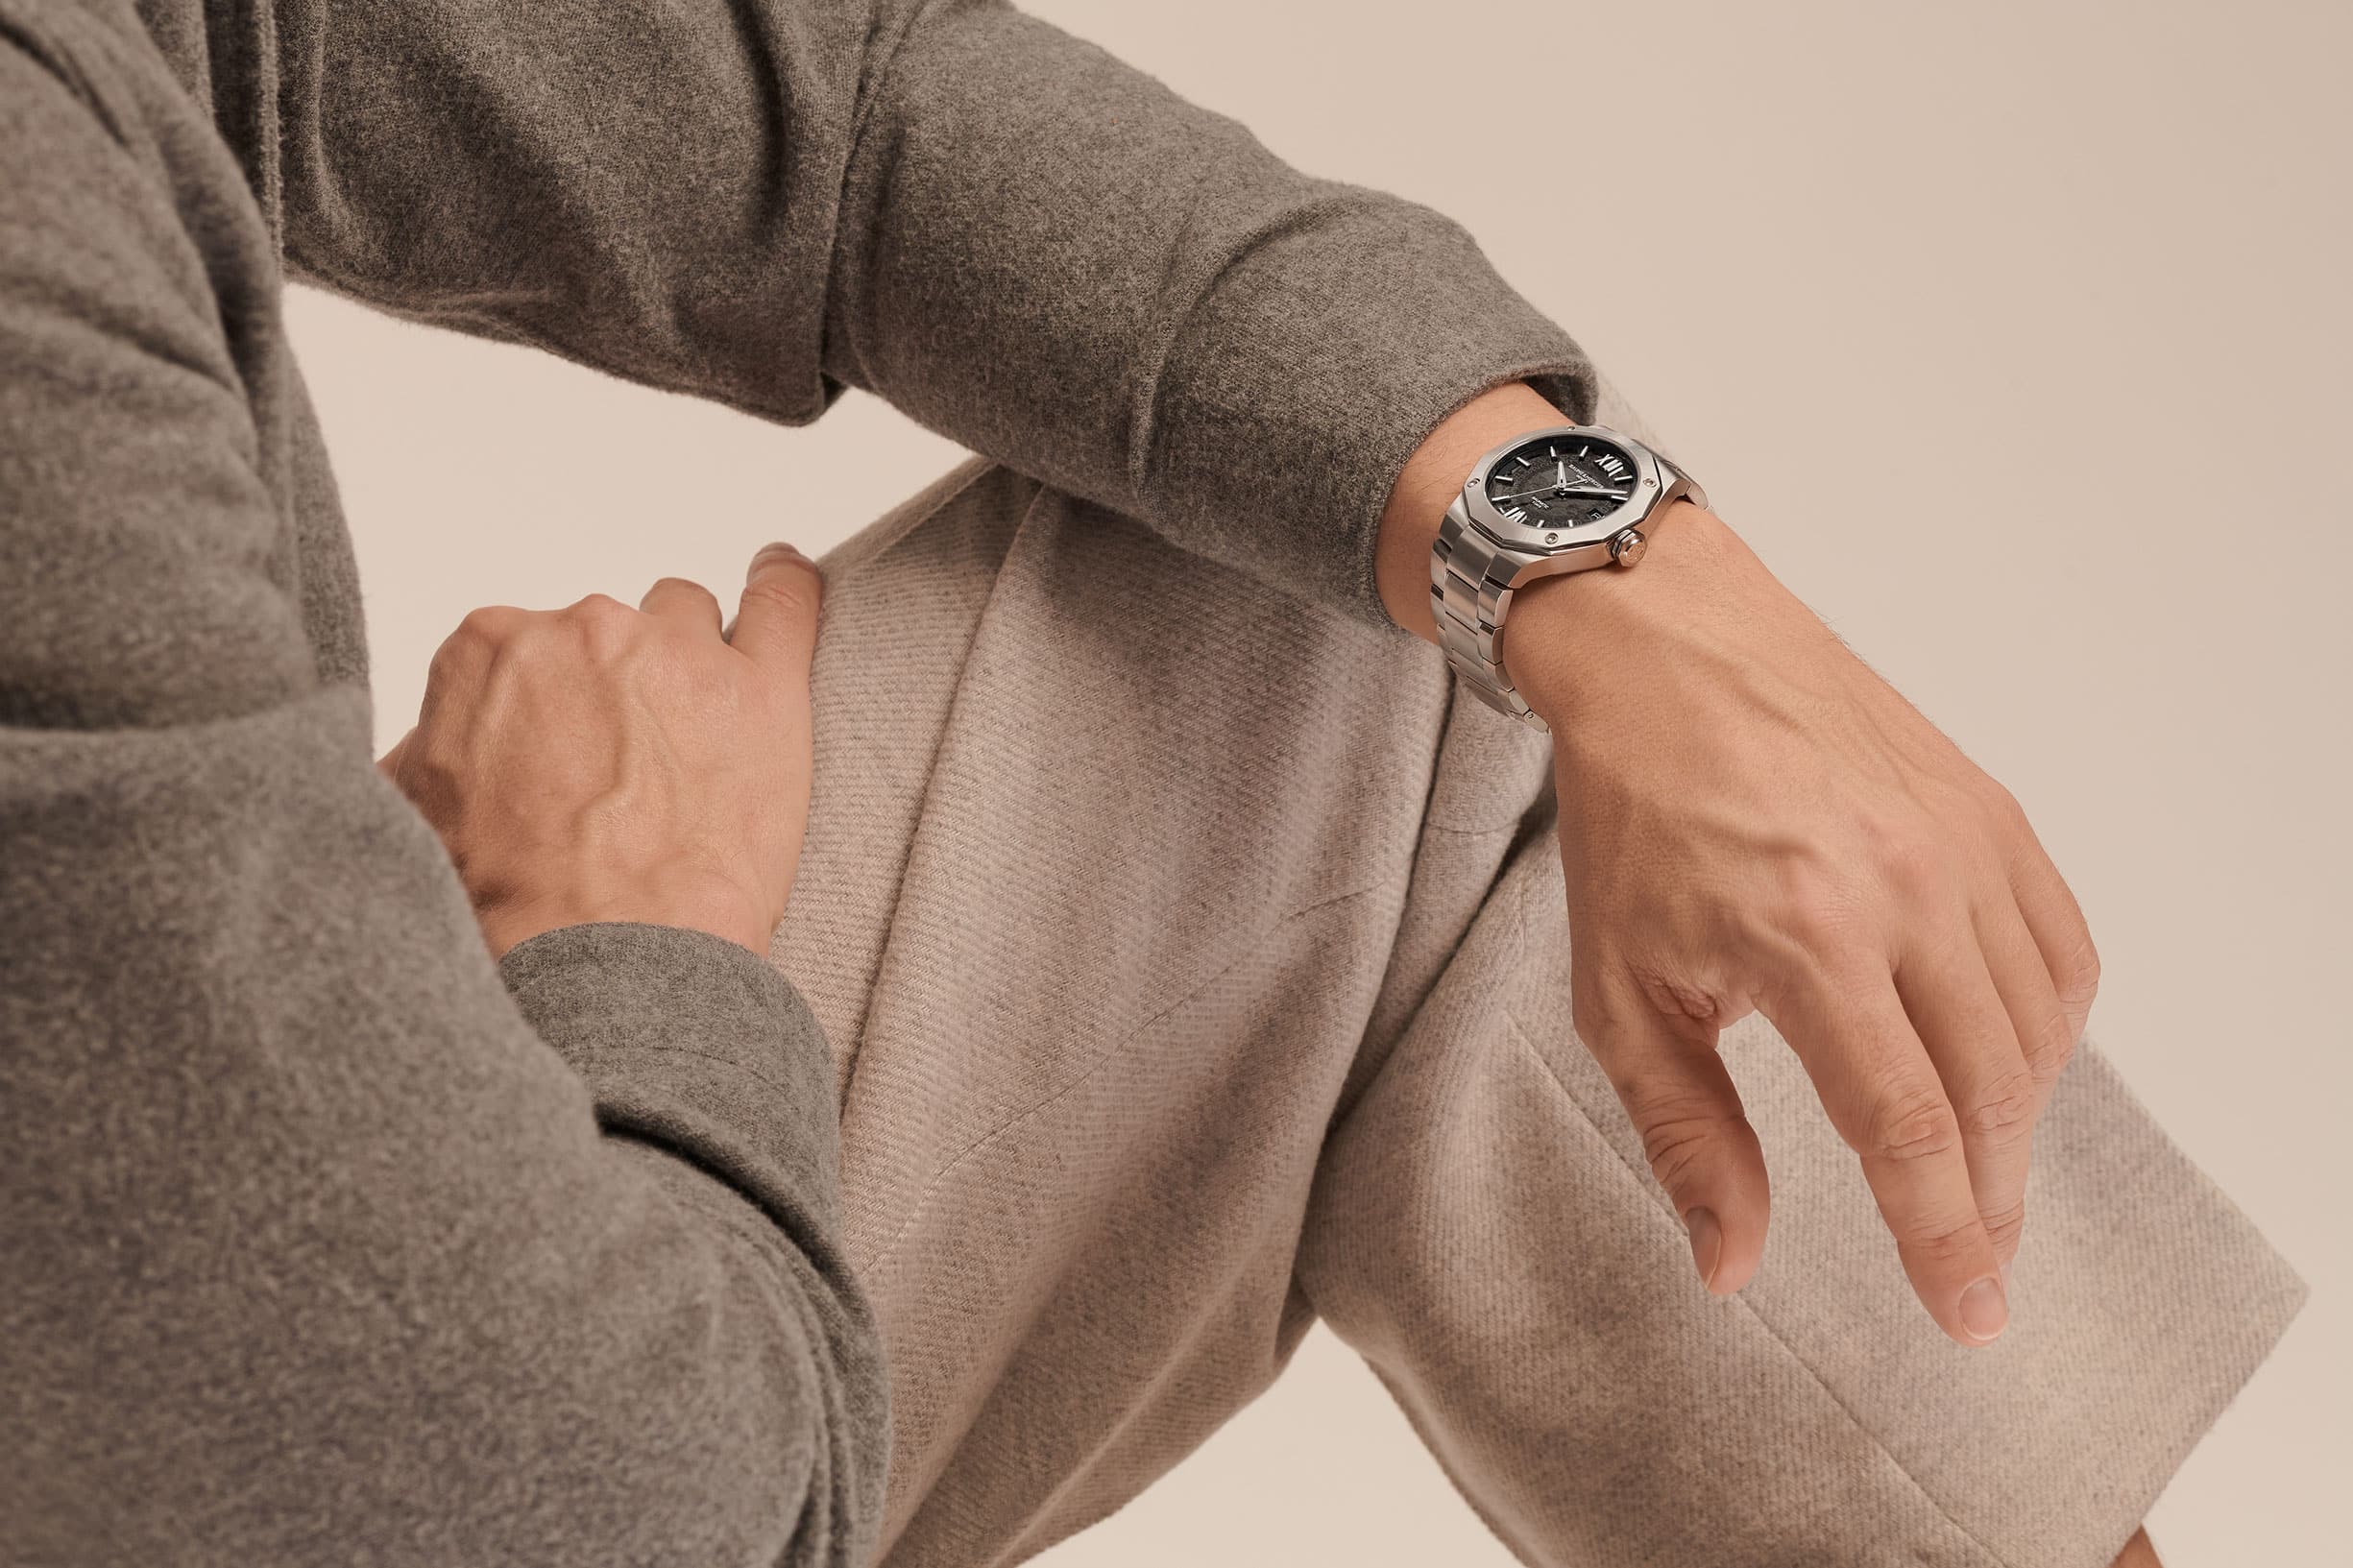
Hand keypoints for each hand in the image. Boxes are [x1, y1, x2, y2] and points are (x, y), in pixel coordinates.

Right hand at [379, 543, 824, 958]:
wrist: (594, 965)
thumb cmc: (507, 908)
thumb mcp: (412, 818)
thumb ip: (426, 750)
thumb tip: (433, 743)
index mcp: (490, 650)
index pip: (528, 649)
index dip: (550, 709)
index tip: (562, 757)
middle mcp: (584, 632)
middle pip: (610, 635)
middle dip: (617, 692)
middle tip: (626, 778)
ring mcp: (679, 655)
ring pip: (686, 620)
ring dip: (689, 666)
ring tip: (701, 740)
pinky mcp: (763, 692)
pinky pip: (787, 603)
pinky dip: (786, 587)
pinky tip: (783, 580)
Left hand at [1375, 384, 2098, 1346]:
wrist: (1667, 648)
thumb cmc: (1630, 815)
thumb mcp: (1616, 988)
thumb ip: (1685, 1132)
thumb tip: (1731, 1261)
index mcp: (1807, 936)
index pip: (1910, 1128)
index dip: (1944, 1240)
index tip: (1968, 1314)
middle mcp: (1906, 886)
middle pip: (1993, 1094)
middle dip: (1990, 1203)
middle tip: (1976, 1266)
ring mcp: (1963, 840)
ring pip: (2038, 1029)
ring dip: (2019, 1124)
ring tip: (1978, 1178)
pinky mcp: (1991, 809)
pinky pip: (2059, 948)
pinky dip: (2046, 1027)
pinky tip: (2007, 1065)